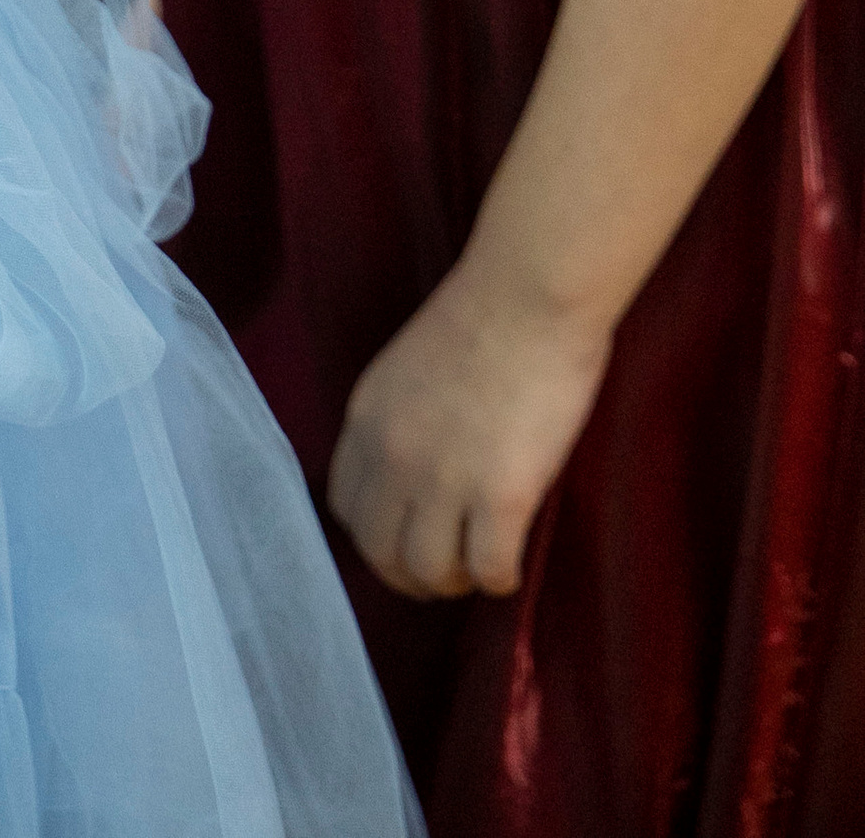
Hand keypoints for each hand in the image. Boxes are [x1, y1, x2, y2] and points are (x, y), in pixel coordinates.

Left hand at [328, 253, 611, 601]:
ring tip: (477, 568)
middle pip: (379, 552)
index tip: (404, 537)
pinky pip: (489, 570)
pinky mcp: (501, 495)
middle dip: (410, 575)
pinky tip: (511, 563)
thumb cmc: (483, 316)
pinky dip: (499, 579)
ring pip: (430, 572)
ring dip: (454, 581)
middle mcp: (394, 455)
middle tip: (445, 571)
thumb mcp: (406, 370)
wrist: (529, 294)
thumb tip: (411, 477)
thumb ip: (398, 422)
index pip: (344, 506)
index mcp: (366, 419)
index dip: (375, 533)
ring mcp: (444, 479)